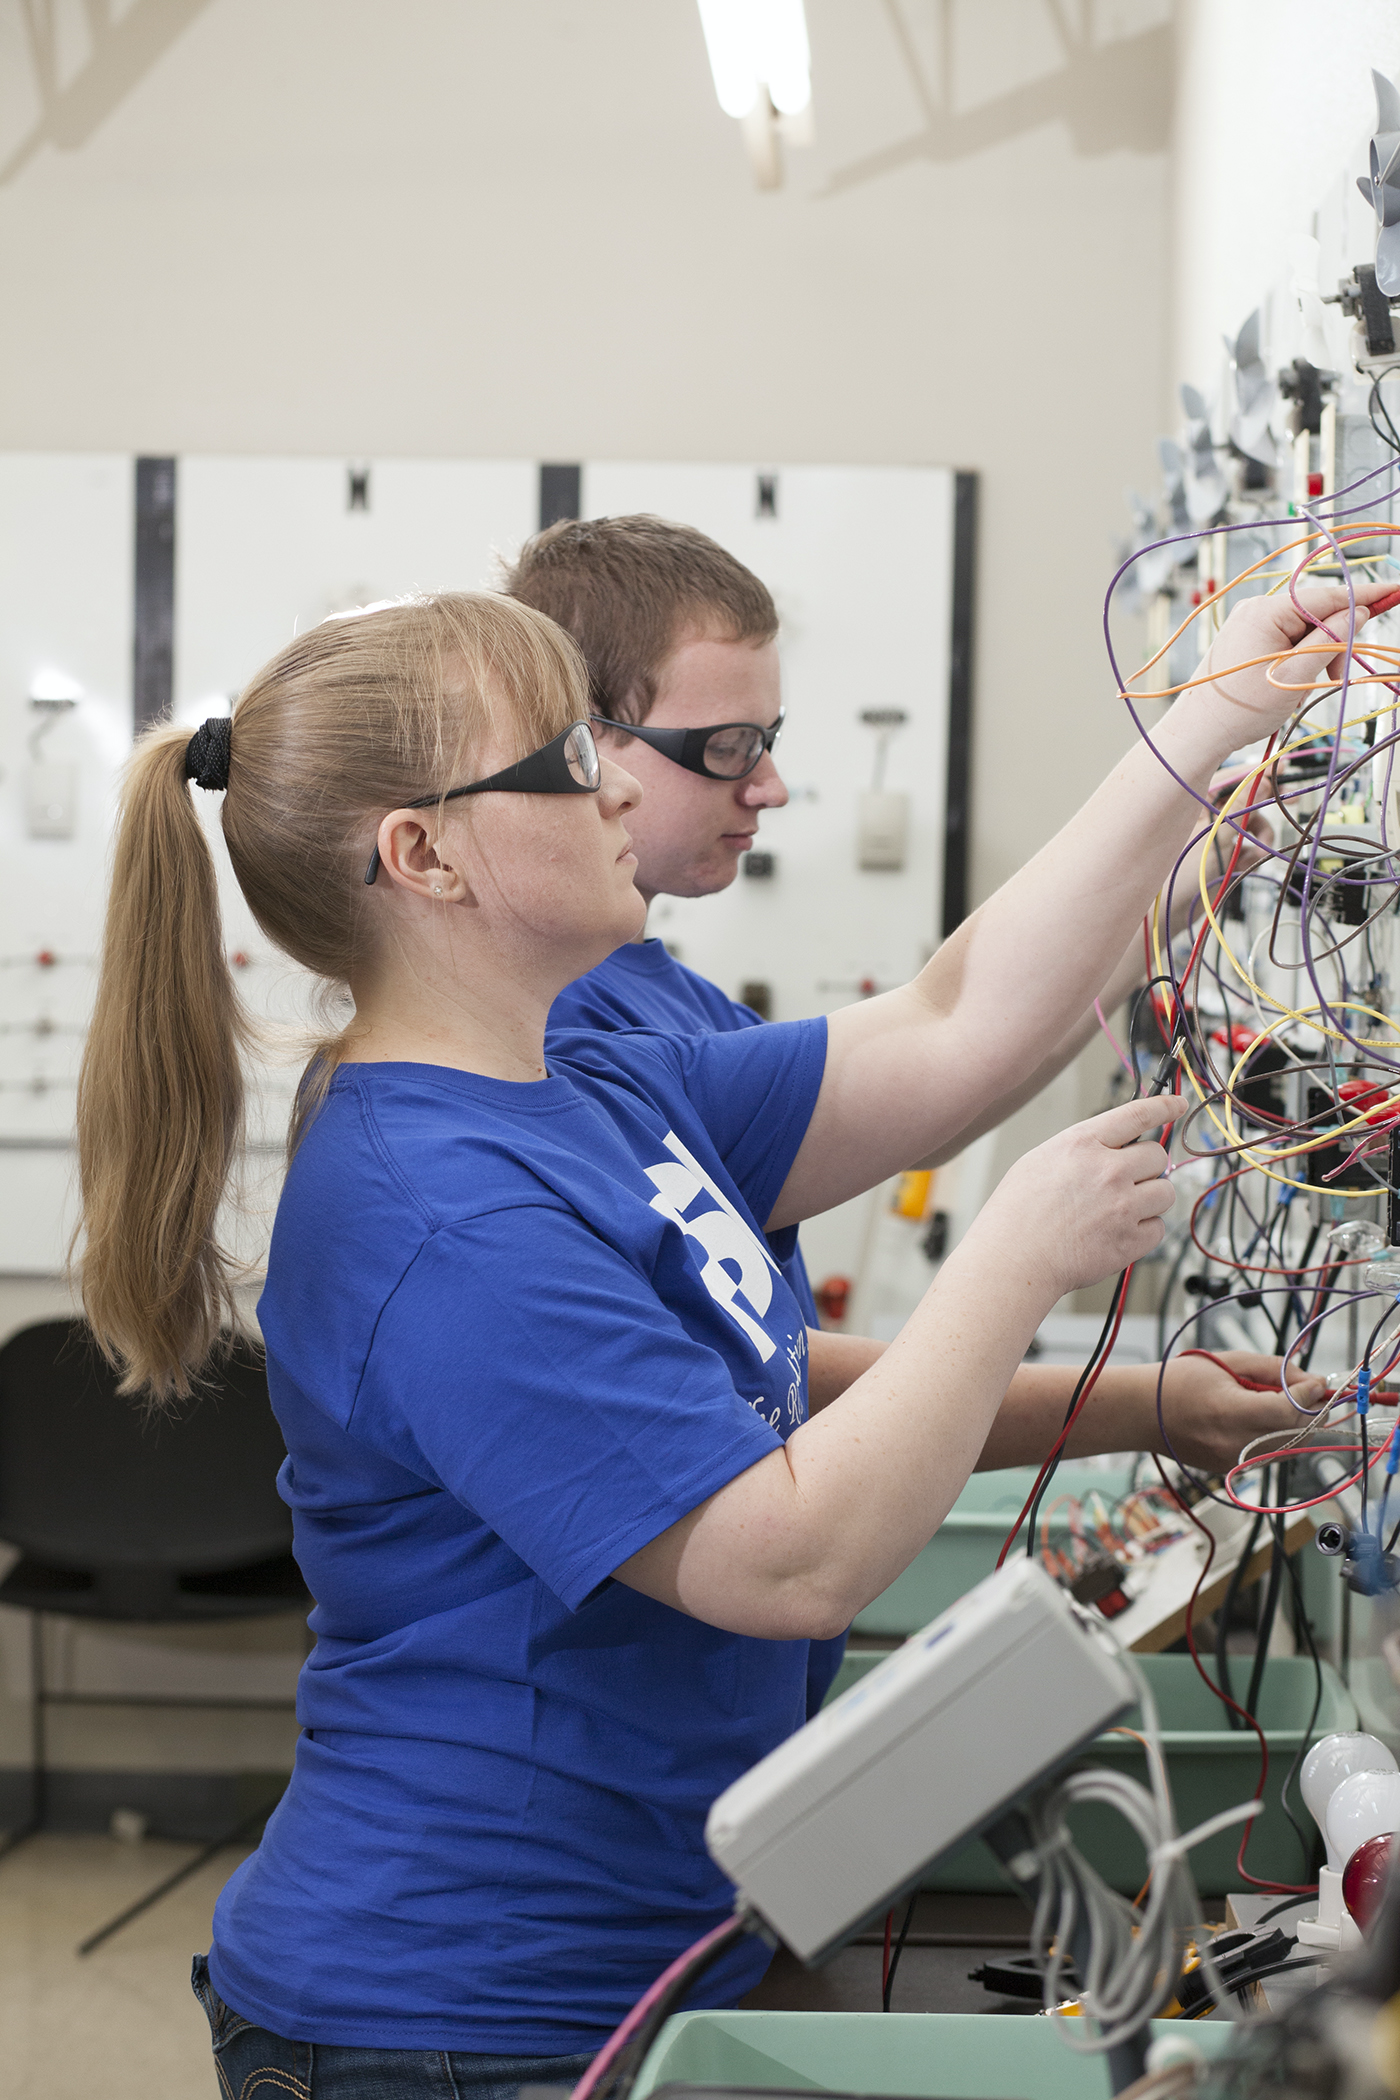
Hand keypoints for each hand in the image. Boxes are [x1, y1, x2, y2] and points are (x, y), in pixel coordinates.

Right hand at [979, 1094, 1187, 1299]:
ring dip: (1150, 1199)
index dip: (1163, 1106)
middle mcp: (1108, 1171)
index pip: (1137, 1114)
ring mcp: (1122, 1207)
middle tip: (1127, 1180)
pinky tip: (1118, 1233)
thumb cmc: (1016, 1214)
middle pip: (1158, 1156)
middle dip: (1147, 1167)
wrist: (1013, 1259)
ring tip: (1120, 1210)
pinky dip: (1144, 1232)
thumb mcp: (1039, 1160)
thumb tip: (1109, 1149)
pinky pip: (1158, 1229)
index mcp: (1082, 1144)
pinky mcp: (1129, 1241)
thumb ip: (1081, 1150)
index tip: (1176, 1104)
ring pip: (1165, 1193)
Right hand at [1150, 1348, 1327, 1473]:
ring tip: (1280, 1401)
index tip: (1320, 1381)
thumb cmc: (1179, 1381)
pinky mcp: (1234, 1472)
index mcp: (1230, 1412)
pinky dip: (1279, 1436)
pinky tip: (1261, 1417)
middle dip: (1312, 1410)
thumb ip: (1276, 1370)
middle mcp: (1235, 1445)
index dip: (1312, 1395)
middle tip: (1310, 1390)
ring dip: (1298, 1424)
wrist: (1142, 1413)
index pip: (1290, 1411)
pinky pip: (1273, 1455)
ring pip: (1292, 1447)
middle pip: (1299, 1433)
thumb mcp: (1229, 1362)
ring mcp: (1235, 1463)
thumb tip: (1313, 1384)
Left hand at [1162, 766, 1274, 936]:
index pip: (1230, 776)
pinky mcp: (1220, 854)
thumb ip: (1242, 806)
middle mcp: (1203, 813)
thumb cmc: (1179, 873)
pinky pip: (1246, 845)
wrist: (1171, 913)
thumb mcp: (1217, 834)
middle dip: (1264, 803)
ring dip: (1261, 833)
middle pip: (1242, 798)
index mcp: (1193, 799)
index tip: (1282, 768)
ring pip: (1248, 823)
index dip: (1257, 771)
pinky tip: (1248, 864)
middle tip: (1291, 798)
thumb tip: (1264, 780)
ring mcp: (1212, 834)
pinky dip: (1252, 852)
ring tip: (1260, 849)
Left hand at [1187, 576, 1394, 748]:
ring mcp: (1248, 623)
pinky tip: (1292, 685)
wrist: (1196, 733)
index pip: (1328, 595)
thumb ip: (1331, 642)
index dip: (1366, 596)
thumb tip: (1359, 614)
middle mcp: (1255, 609)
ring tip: (1307, 688)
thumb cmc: (1240, 709)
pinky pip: (1286, 640)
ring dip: (1317, 656)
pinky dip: (1299, 660)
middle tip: (1337, 677)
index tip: (1396, 592)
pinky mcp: (1246, 639)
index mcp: (1266, 611)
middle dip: (1334, 643)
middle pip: (1317, 613)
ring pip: (1303, 630)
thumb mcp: (1296, 676)